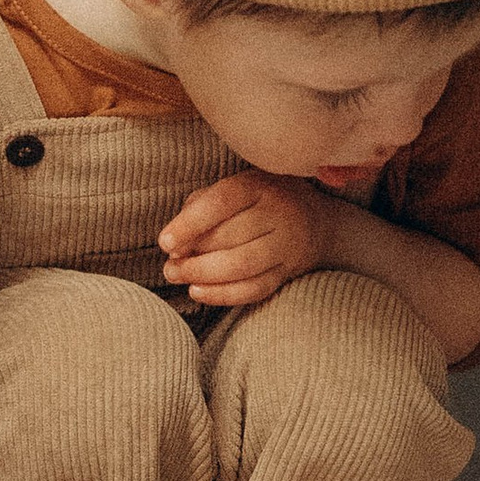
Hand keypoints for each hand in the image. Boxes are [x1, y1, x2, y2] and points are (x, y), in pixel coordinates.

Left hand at [158, 170, 337, 311]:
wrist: (314, 220)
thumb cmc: (258, 201)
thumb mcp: (233, 188)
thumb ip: (200, 207)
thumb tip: (175, 243)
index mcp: (258, 186)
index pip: (221, 202)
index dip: (190, 224)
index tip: (165, 243)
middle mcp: (277, 213)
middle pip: (230, 238)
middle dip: (193, 257)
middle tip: (169, 266)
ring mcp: (286, 244)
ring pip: (242, 266)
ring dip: (204, 276)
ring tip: (178, 277)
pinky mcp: (288, 271)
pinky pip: (254, 289)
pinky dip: (222, 294)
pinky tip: (198, 291)